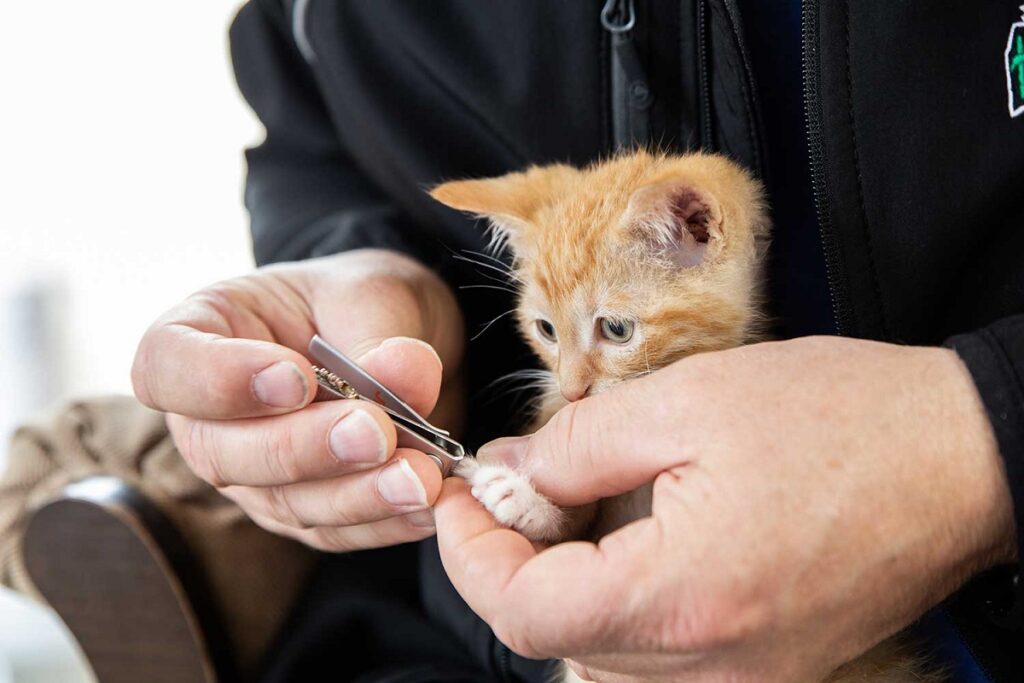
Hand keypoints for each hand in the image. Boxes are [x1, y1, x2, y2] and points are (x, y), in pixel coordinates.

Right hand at [132, 249, 463, 550]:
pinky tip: (431, 502)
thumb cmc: (361, 301)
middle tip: (376, 432)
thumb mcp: (373, 291)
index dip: (219, 381)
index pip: (168, 367)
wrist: (399, 341)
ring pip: (285, 502)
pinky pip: (337, 530)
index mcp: (201, 334)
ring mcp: (252, 474)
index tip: (294, 376)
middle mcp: (210, 416)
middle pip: (224, 452)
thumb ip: (378, 331)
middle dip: (305, 448)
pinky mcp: (304, 512)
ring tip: (419, 476)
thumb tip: (405, 373)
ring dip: (356, 495)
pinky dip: (387, 519)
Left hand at [436, 337, 1014, 681]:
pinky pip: (658, 653)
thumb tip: (510, 470)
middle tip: (521, 484)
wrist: (962, 455)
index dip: (470, 553)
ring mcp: (744, 674)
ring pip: (601, 653)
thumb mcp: (689, 402)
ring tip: (576, 503)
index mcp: (682, 599)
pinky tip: (633, 532)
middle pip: (557, 639)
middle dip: (513, 559)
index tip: (461, 495)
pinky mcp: (767, 662)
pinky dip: (619, 597)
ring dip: (564, 581)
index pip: (524, 614)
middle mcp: (711, 664)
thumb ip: (580, 443)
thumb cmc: (841, 419)